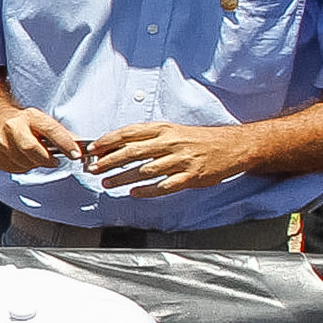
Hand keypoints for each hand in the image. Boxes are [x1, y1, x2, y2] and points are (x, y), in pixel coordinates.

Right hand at [0, 104, 84, 175]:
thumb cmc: (21, 121)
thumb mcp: (41, 121)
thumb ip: (61, 134)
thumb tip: (81, 147)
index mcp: (29, 116)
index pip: (50, 130)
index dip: (65, 144)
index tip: (76, 154)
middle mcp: (12, 127)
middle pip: (31, 149)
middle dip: (46, 159)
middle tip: (54, 161)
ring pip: (23, 162)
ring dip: (34, 164)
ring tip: (34, 156)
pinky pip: (13, 168)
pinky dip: (22, 167)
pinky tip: (21, 158)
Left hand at [85, 119, 257, 198]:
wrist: (231, 146)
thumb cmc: (197, 139)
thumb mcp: (172, 131)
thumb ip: (147, 137)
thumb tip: (117, 146)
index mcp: (164, 129)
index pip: (129, 133)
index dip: (107, 141)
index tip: (91, 149)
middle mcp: (170, 142)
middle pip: (132, 151)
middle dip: (109, 161)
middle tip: (92, 169)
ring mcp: (181, 160)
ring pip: (145, 170)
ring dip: (123, 177)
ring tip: (106, 183)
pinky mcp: (191, 176)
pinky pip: (165, 185)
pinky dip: (148, 190)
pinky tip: (134, 193)